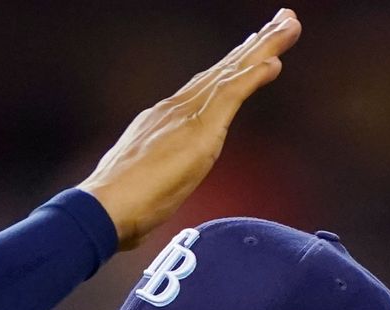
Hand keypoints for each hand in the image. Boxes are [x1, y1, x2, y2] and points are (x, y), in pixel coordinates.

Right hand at [78, 9, 300, 249]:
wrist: (102, 209)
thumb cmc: (118, 209)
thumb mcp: (145, 191)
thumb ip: (154, 185)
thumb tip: (148, 205)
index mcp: (164, 123)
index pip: (206, 88)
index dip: (231, 68)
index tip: (254, 50)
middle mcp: (175, 109)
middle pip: (222, 71)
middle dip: (254, 46)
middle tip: (283, 20)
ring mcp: (185, 115)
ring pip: (231, 73)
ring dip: (263, 48)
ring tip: (288, 25)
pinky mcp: (198, 128)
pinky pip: (231, 93)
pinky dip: (253, 76)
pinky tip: (273, 60)